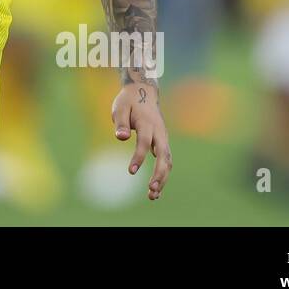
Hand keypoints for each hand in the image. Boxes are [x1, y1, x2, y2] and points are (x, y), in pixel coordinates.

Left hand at [112, 82, 172, 200]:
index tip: (130, 171)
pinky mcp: (163, 143)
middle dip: (159, 174)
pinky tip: (155, 189)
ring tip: (152, 196)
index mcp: (147, 123)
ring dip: (163, 178)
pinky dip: (163, 174)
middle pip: (164, 156)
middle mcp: (159, 132)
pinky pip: (166, 161)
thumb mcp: (120, 107)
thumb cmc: (128, 101)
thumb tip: (121, 137)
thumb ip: (120, 122)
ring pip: (168, 161)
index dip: (138, 157)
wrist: (143, 92)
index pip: (144, 143)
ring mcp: (163, 138)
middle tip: (151, 191)